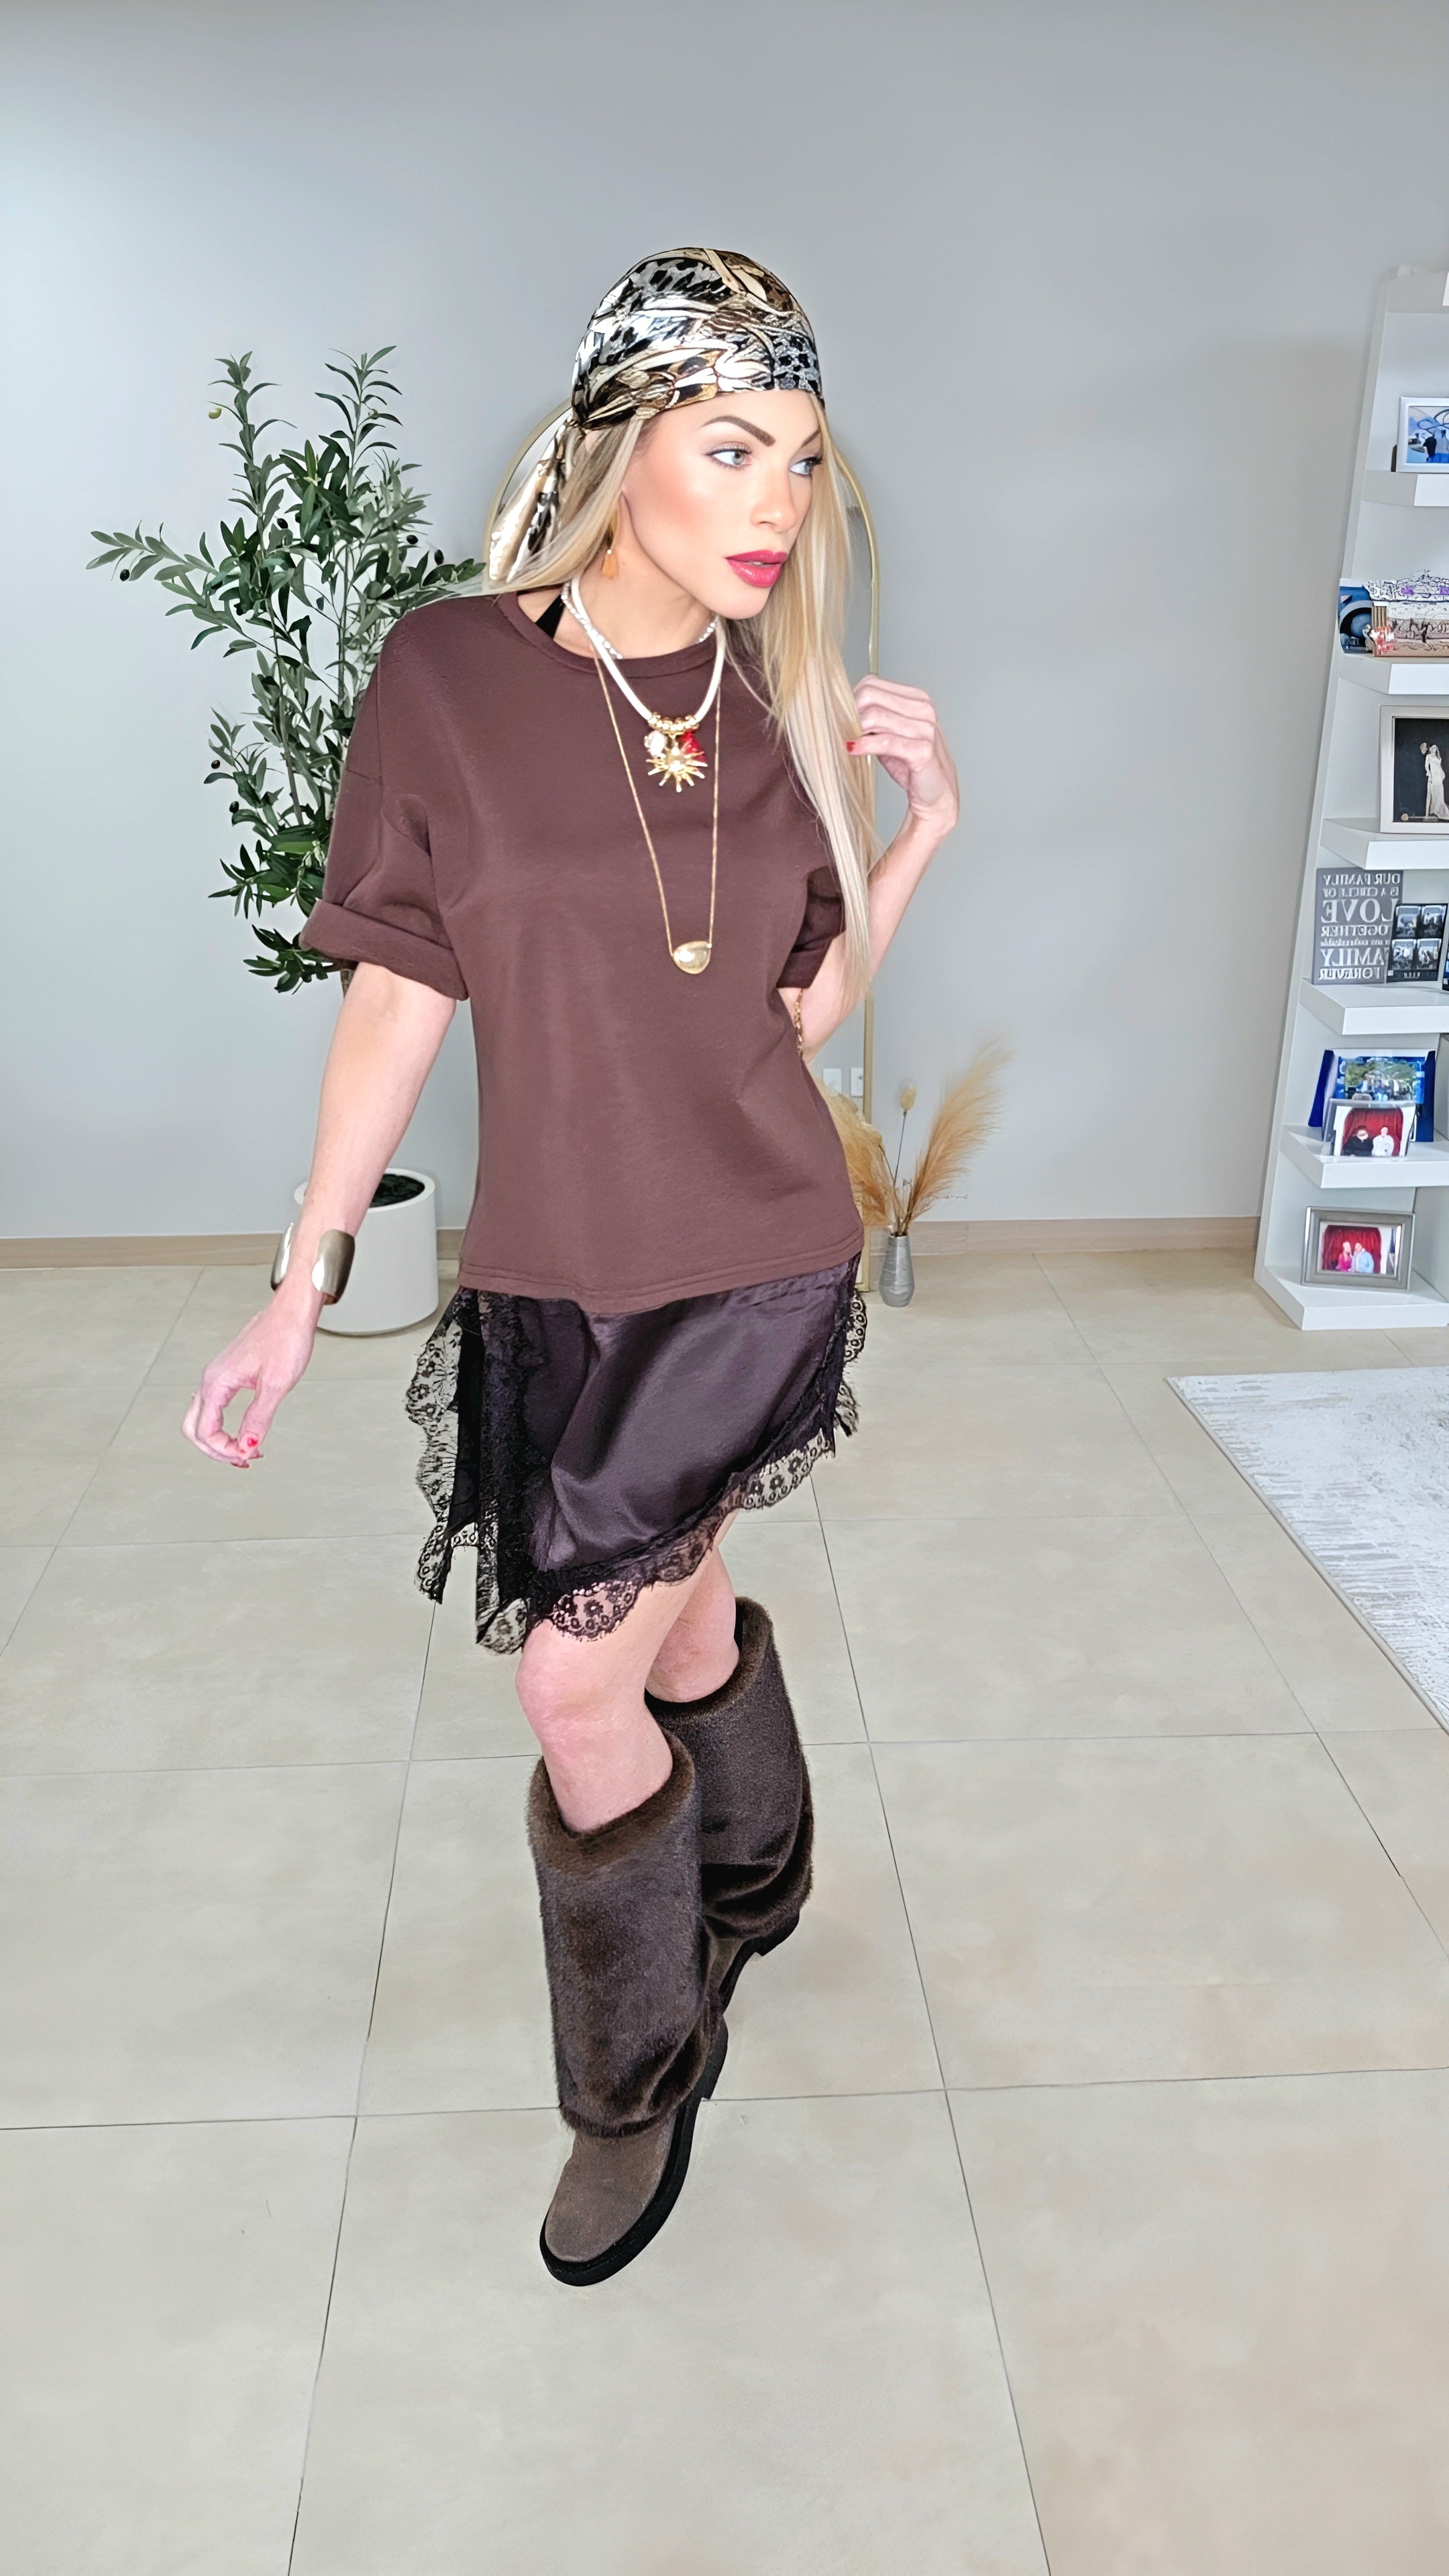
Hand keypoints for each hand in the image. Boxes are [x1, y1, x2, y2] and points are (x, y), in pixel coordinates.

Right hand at [181, 1294, 317, 1466]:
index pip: (205, 1431)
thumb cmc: (286, 1339)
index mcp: (217, 1383)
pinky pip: (214, 1406)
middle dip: (215, 1450)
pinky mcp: (228, 1373)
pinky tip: (246, 1431)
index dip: (224, 1451)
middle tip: (243, 1460)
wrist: (292, 1311)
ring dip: (219, 1439)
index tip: (250, 1456)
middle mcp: (211, 1379)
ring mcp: (217, 1376)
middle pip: (194, 1428)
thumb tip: (247, 1448)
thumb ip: (259, 1418)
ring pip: (202, 1417)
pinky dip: (224, 1425)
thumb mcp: (276, 1385)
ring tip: (246, 1451)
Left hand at [848, 677, 958, 838]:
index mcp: (916, 698)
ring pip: (875, 717)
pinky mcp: (923, 750)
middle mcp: (923, 709)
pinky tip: (853, 749)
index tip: (840, 717)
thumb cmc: (911, 763)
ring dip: (854, 729)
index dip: (851, 700)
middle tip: (839, 729)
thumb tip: (840, 712)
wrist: (936, 792)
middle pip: (870, 697)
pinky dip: (864, 745)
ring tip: (845, 740)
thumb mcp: (889, 734)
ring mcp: (926, 729)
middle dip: (850, 713)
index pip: (872, 684)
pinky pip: (885, 742)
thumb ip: (872, 720)